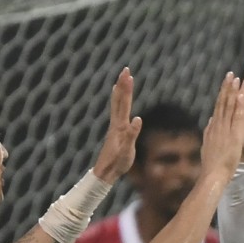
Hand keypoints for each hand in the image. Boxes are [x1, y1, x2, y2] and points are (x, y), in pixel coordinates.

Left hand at [92, 68, 142, 182]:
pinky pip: (117, 113)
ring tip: (121, 81)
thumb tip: (138, 119)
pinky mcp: (116, 133)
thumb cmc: (117, 163)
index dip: (126, 89)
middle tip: (125, 70)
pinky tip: (118, 103)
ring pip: (117, 105)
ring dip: (120, 92)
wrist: (106, 172)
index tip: (128, 74)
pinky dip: (117, 104)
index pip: (124, 103)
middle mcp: (116, 124)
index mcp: (120, 126)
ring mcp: (115, 128)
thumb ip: (132, 134)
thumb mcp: (127, 150)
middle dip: (123, 85)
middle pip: (119, 100)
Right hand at [200, 72, 242, 184]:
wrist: (212, 176)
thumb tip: (209, 122)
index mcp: (213, 129)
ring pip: (227, 107)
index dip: (222, 95)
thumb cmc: (211, 166)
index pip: (218, 109)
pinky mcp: (231, 135)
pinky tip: (241, 95)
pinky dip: (237, 105)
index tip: (225, 84)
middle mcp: (217, 126)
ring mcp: (223, 130)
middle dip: (226, 88)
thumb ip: (209, 133)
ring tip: (235, 78)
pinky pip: (234, 117)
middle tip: (230, 74)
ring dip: (231, 92)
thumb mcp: (208, 146)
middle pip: (221, 103)